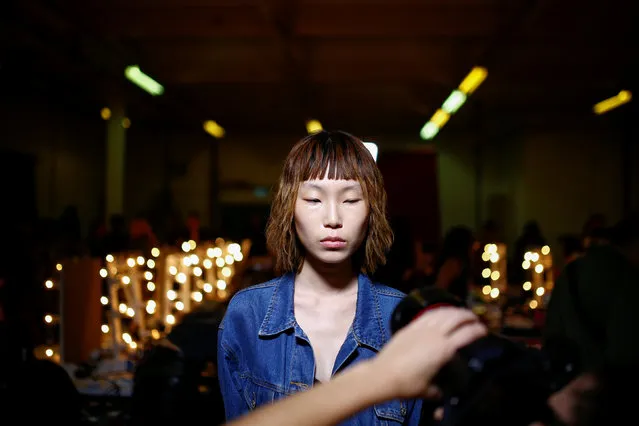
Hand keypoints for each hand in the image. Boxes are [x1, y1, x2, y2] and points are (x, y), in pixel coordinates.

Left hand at [371, 307, 486, 399]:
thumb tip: (441, 392)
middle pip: (456, 318)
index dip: (478, 330)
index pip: (466, 335)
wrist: (384, 374)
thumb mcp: (428, 390)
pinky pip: (428, 314)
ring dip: (454, 311)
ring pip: (442, 313)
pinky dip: (439, 310)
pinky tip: (442, 311)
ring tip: (461, 312)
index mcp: (444, 349)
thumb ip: (438, 390)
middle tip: (475, 318)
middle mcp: (435, 335)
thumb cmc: (408, 383)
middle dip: (468, 316)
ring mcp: (422, 328)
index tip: (484, 330)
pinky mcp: (410, 326)